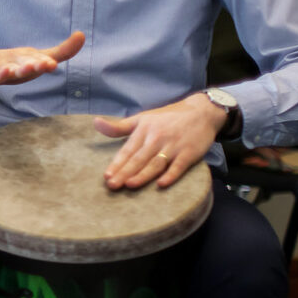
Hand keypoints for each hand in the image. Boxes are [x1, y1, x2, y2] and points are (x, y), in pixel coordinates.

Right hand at [0, 31, 84, 93]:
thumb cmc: (14, 62)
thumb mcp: (39, 58)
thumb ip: (63, 51)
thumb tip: (82, 35)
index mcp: (32, 56)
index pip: (46, 56)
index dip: (57, 55)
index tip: (72, 44)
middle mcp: (19, 59)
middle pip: (31, 61)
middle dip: (40, 63)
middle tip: (50, 64)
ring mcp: (4, 66)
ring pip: (15, 68)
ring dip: (23, 67)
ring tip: (31, 67)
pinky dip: (0, 74)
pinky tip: (5, 72)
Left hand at [95, 94, 226, 189]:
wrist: (202, 112)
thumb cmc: (168, 118)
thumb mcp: (142, 118)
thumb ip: (119, 126)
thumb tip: (95, 123)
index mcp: (144, 130)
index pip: (127, 150)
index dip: (117, 163)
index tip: (107, 176)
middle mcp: (157, 138)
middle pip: (139, 158)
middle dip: (125, 172)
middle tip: (112, 185)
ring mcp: (174, 146)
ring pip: (156, 163)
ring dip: (143, 174)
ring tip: (130, 184)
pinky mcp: (190, 152)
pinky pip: (179, 166)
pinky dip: (171, 175)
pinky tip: (161, 184)